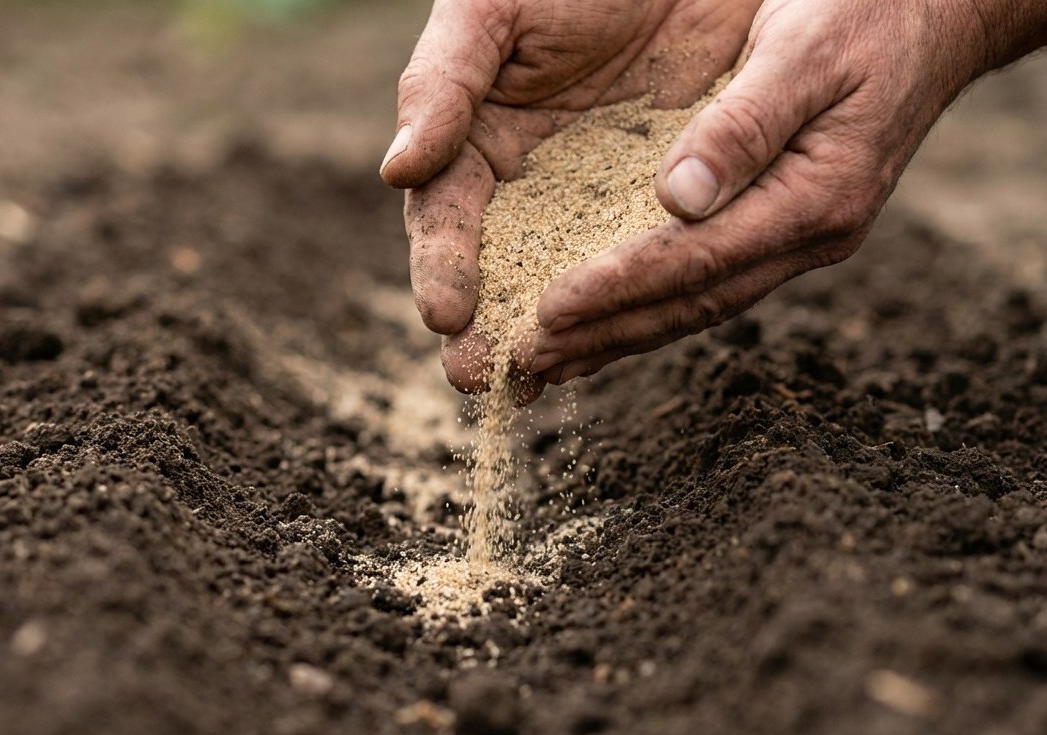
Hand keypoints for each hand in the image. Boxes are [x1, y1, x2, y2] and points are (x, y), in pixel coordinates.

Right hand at [380, 0, 760, 397]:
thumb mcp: (491, 9)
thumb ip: (443, 81)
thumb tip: (397, 167)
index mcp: (470, 141)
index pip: (442, 217)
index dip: (439, 265)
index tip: (445, 312)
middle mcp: (523, 185)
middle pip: (493, 270)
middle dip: (482, 326)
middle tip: (477, 378)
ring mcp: (586, 202)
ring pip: (559, 281)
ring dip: (545, 337)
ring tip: (533, 385)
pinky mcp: (649, 206)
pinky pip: (631, 266)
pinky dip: (620, 309)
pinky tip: (612, 346)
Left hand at [527, 0, 989, 386]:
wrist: (934, 13)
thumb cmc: (866, 12)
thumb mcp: (806, 50)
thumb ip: (745, 124)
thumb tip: (676, 198)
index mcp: (817, 198)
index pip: (700, 259)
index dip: (621, 286)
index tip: (549, 308)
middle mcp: (808, 235)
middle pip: (692, 302)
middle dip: (606, 333)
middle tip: (526, 359)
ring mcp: (796, 238)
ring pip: (694, 304)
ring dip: (619, 334)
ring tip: (545, 359)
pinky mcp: (778, 227)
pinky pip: (702, 279)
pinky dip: (646, 304)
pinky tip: (599, 319)